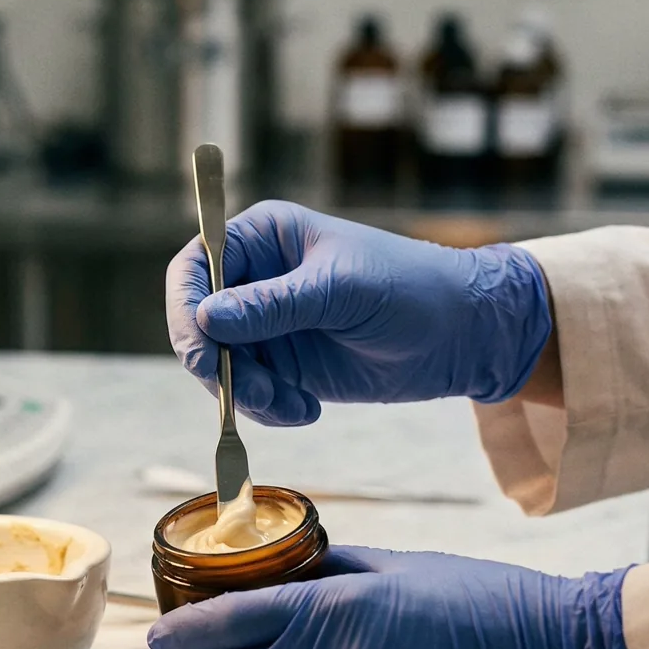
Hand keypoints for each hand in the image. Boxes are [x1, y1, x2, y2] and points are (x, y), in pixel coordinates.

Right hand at [166, 201, 554, 425]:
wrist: (461, 336)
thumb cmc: (410, 289)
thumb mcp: (341, 291)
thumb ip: (273, 304)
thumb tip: (207, 317)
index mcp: (264, 238)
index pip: (195, 267)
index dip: (186, 307)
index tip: (203, 348)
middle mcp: (256, 279)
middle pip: (197, 323)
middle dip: (216, 364)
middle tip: (245, 393)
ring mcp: (267, 325)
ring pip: (219, 366)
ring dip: (244, 393)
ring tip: (290, 404)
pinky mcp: (284, 365)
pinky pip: (248, 393)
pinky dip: (266, 409)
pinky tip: (306, 409)